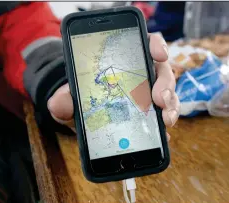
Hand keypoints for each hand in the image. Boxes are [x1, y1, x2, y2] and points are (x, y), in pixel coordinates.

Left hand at [47, 33, 179, 138]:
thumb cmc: (82, 100)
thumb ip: (64, 100)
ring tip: (164, 120)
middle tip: (159, 99)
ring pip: (168, 93)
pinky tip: (162, 133)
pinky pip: (164, 113)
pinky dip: (164, 123)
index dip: (155, 45)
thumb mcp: (71, 98)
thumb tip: (59, 104)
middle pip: (161, 70)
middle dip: (165, 83)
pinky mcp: (151, 111)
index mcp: (123, 60)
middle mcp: (140, 73)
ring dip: (170, 105)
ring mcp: (148, 93)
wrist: (85, 116)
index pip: (144, 43)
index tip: (158, 54)